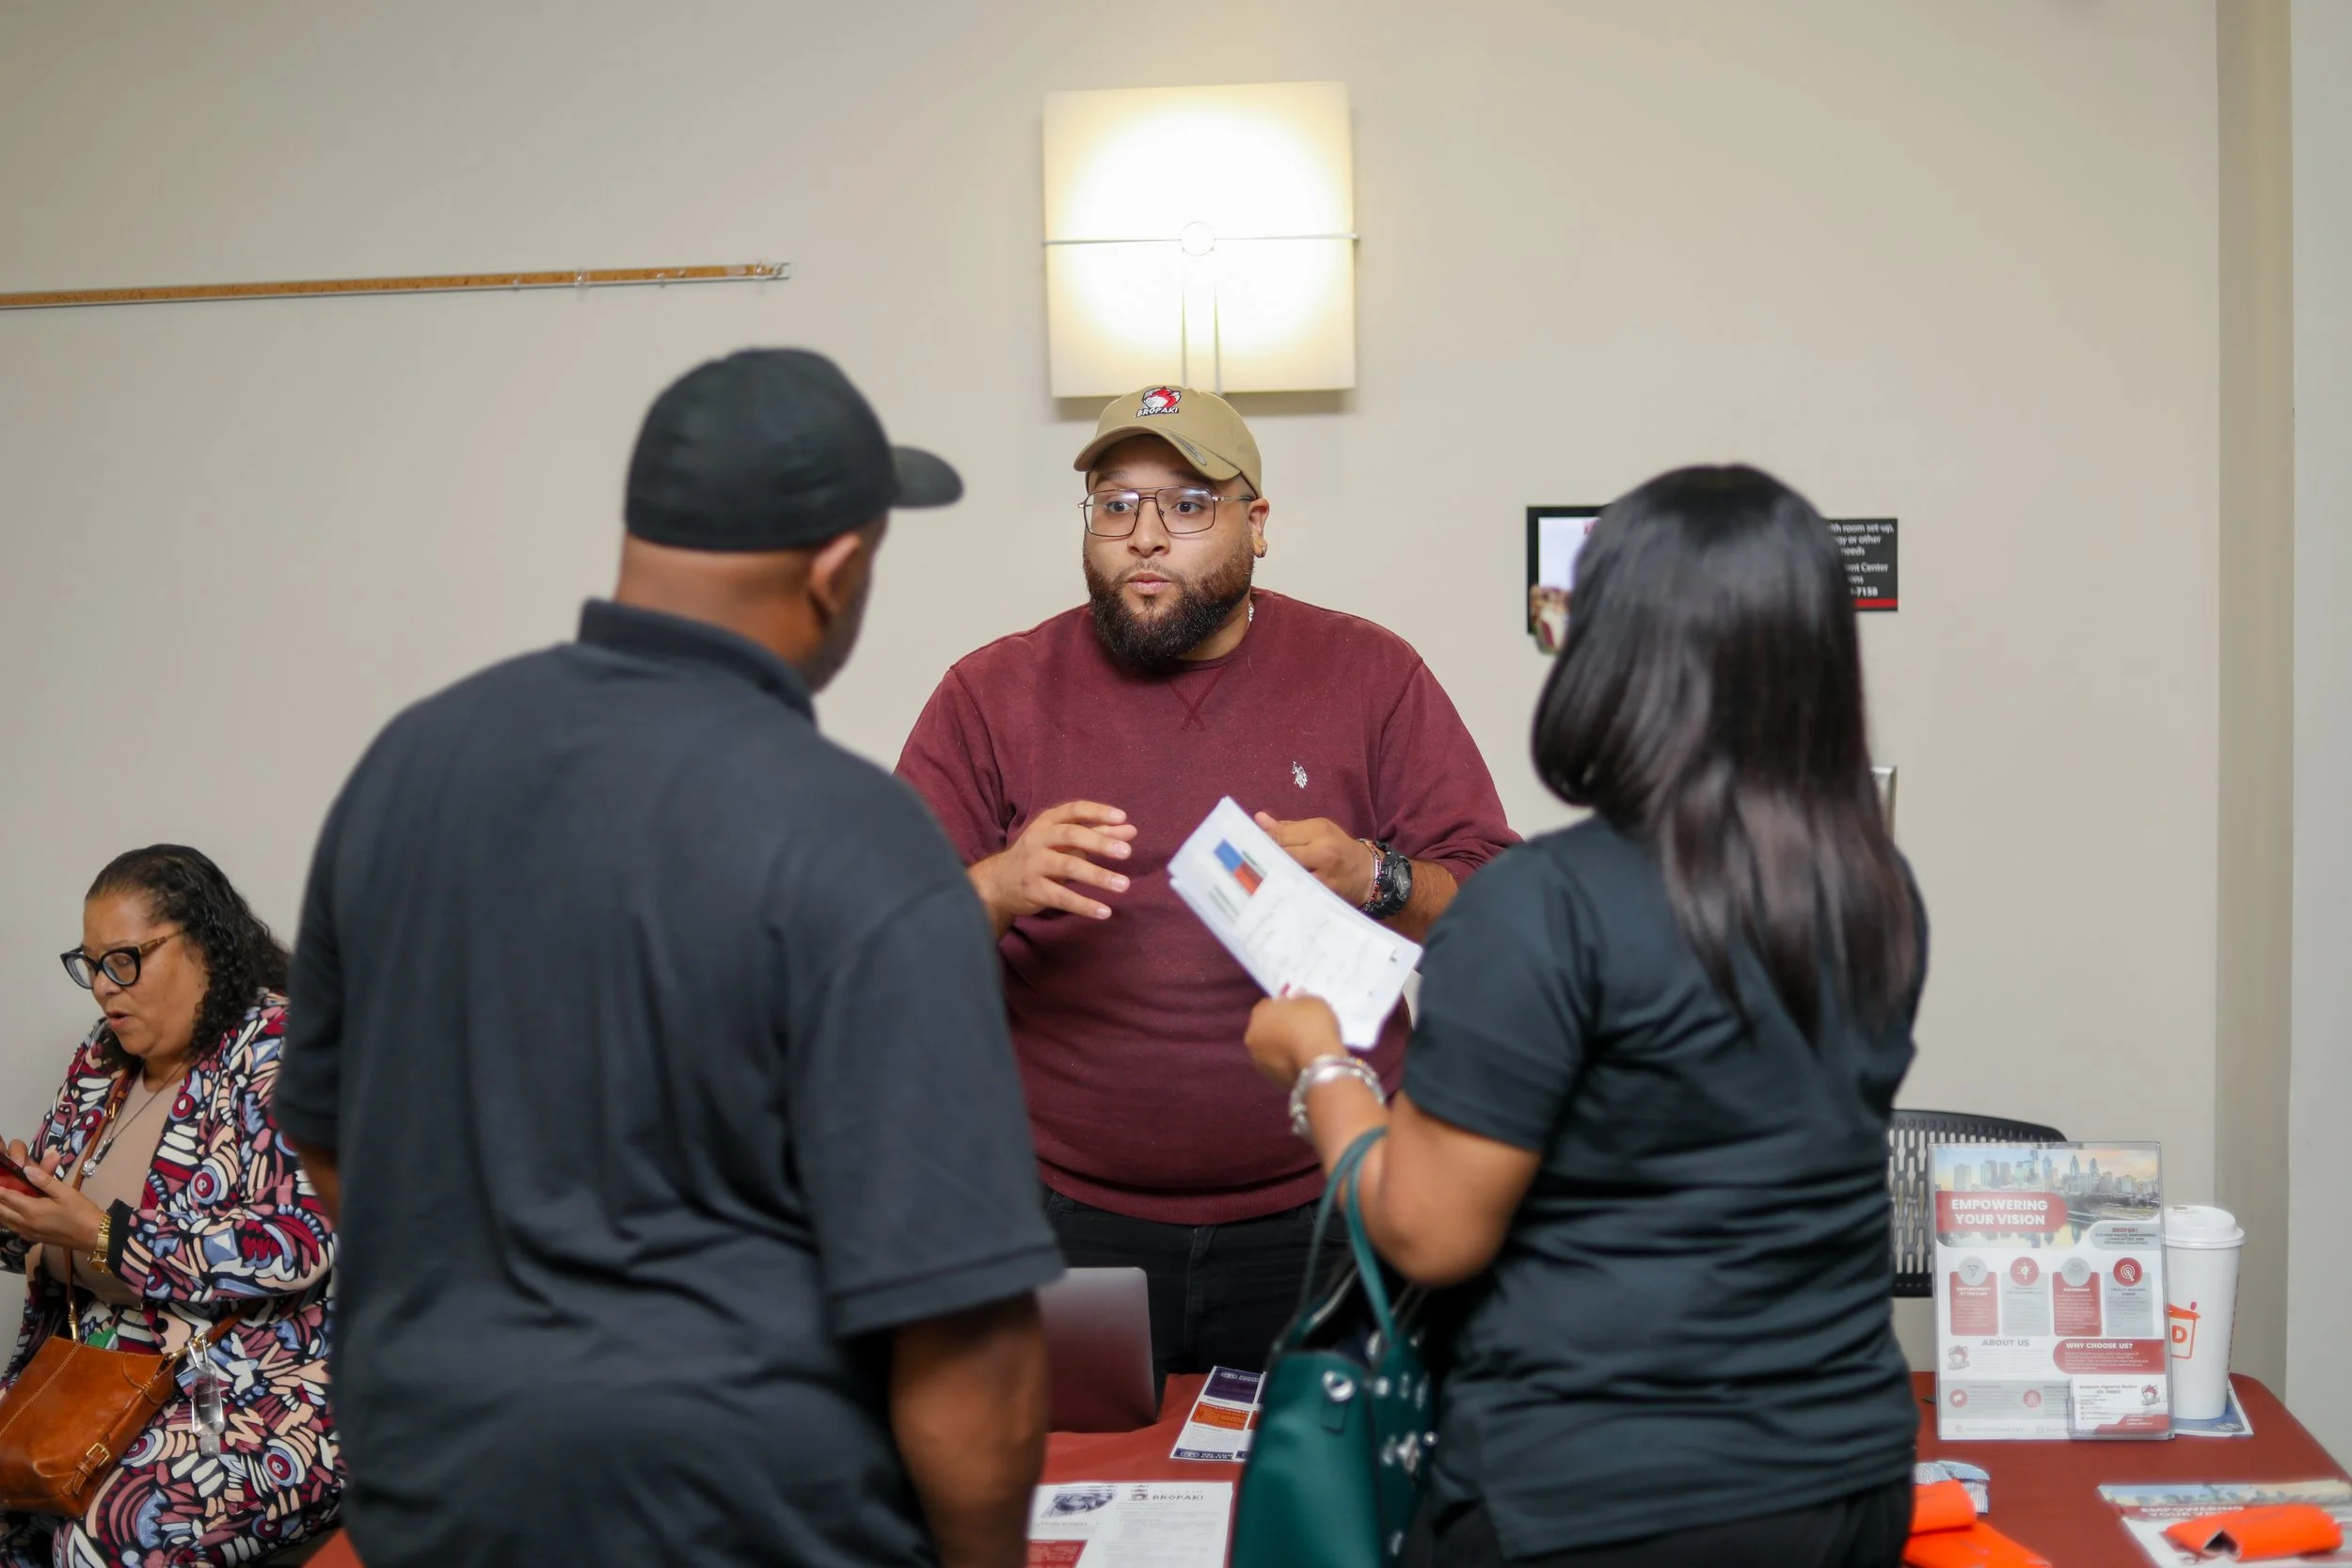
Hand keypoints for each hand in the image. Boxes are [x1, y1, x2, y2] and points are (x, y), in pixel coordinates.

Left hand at [0, 1141, 102, 1252]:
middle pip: (0, 1211)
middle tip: (0, 1189)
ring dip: (0, 1210)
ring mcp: (27, 1233)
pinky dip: (7, 1219)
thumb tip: (26, 1169)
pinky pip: (12, 1228)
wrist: (94, 1235)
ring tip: (2, 1200)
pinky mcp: (32, 1238)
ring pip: (4, 1222)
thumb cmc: (81, 1211)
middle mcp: (24, 1223)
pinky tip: (12, 1214)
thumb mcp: (66, 1192)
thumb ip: (44, 1181)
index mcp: (32, 1210)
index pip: (7, 1197)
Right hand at [970, 801, 1138, 929]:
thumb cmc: (1040, 855)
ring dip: (1098, 876)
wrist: (999, 881)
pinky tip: (1104, 911)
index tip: (1122, 818)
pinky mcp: (1033, 889)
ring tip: (1124, 885)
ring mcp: (1034, 864)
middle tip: (1127, 852)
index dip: (1098, 812)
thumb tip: (1131, 830)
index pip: (1074, 810)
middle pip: (1071, 835)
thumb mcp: (1064, 841)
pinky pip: (1061, 897)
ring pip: (1068, 866)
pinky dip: (1084, 905)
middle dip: (1100, 842)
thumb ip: (1097, 834)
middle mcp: (1038, 838)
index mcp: (1047, 821)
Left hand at [1245, 996, 1345, 1084]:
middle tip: (1302, 1029)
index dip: (1284, 1006)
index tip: (1299, 1010)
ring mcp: (1260, 1062)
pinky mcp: (1272, 1081)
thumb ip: (1300, 1001)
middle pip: (1266, 1028)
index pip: (1269, 1005)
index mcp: (1259, 1014)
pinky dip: (1288, 1064)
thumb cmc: (1314, 1026)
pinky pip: (1280, 1067)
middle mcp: (1252, 1037)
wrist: (1319, 1065)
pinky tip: (1305, 1062)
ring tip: (1305, 1048)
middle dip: (1280, 1028)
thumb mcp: (1312, 1001)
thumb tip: (1296, 1003)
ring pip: (1271, 1050)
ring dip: (1282, 1048)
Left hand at [1253, 813, 1376, 906]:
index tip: (1244, 845)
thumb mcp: (1319, 829)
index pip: (1281, 835)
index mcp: (1319, 831)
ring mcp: (1323, 876)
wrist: (1367, 874)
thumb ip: (1288, 827)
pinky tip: (1271, 891)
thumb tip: (1259, 819)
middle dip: (1263, 859)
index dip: (1261, 841)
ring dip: (1270, 876)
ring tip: (1253, 877)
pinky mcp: (1323, 895)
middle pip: (1282, 855)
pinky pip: (1297, 891)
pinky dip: (1284, 890)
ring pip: (1287, 875)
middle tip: (1243, 864)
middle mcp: (1322, 853)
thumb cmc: (1339, 848)